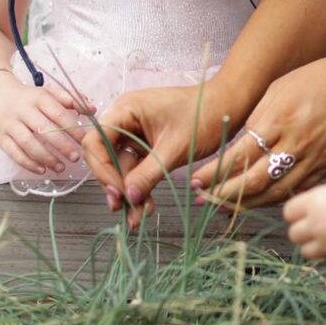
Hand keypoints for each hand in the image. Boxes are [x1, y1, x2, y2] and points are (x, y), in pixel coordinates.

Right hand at [0, 73, 91, 174]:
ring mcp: (10, 124)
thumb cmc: (29, 97)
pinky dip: (28, 163)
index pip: (58, 114)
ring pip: (28, 143)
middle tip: (76, 157)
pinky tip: (42, 170)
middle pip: (44, 129)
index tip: (85, 140)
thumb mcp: (49, 93)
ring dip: (46, 157)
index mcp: (39, 98)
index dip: (73, 128)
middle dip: (62, 145)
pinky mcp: (0, 137)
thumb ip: (71, 99)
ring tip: (61, 167)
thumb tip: (92, 109)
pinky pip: (14, 153)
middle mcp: (23, 110)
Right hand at [82, 77, 250, 227]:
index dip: (102, 169)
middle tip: (124, 210)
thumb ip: (148, 173)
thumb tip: (128, 197)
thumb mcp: (174, 148)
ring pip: (122, 168)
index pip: (96, 142)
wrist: (230, 106)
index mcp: (125, 110)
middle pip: (105, 157)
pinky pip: (137, 168)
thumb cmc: (204, 116)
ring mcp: (136, 133)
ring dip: (129, 192)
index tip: (117, 192)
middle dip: (115, 185)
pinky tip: (146, 207)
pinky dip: (140, 187)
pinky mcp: (148, 145)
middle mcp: (125, 120)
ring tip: (138, 218)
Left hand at [192, 50, 325, 209]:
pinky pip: (299, 190)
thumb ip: (259, 118)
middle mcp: (295, 145)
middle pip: (254, 181)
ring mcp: (314, 160)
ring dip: (248, 204)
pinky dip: (278, 199)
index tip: (198, 180)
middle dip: (225, 194)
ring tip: (228, 207)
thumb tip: (242, 144)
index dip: (215, 173)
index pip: (239, 156)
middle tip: (204, 201)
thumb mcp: (280, 88)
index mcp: (279, 120)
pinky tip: (263, 201)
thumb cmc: (320, 78)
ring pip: (276, 193)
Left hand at [284, 176, 325, 263]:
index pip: (288, 212)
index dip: (297, 212)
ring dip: (315, 245)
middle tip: (317, 225)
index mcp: (316, 203)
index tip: (306, 210)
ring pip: (307, 252)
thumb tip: (313, 208)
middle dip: (303, 230)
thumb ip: (323, 200)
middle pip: (293, 235)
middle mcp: (318, 226)